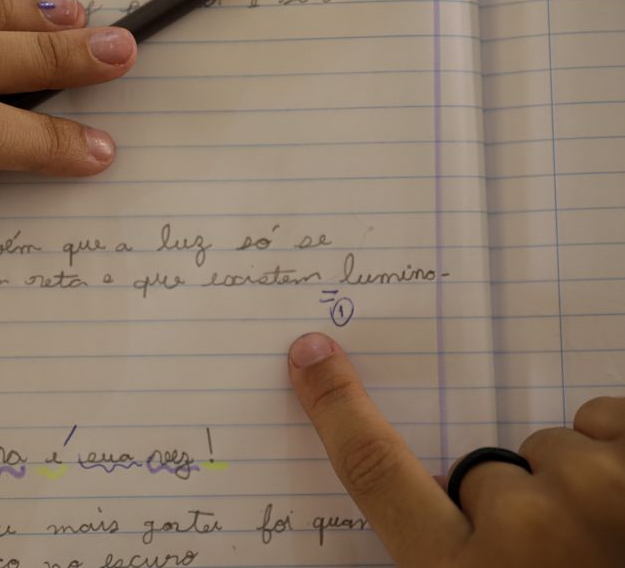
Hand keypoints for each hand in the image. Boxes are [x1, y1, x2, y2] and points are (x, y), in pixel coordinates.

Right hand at [287, 332, 624, 566]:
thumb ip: (451, 556)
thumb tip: (440, 501)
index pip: (374, 472)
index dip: (337, 409)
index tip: (311, 356)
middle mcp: (522, 529)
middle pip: (490, 470)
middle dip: (520, 503)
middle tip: (567, 560)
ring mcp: (597, 493)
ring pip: (557, 445)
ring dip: (581, 483)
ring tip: (614, 538)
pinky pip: (608, 419)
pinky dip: (621, 451)